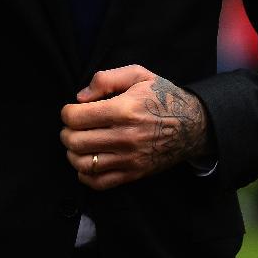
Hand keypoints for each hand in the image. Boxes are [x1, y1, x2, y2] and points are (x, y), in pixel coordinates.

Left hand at [60, 65, 210, 189]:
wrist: (191, 125)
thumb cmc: (161, 96)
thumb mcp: (138, 74)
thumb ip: (106, 79)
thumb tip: (80, 97)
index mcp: (124, 110)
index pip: (76, 117)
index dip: (67, 112)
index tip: (72, 110)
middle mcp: (125, 137)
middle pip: (75, 142)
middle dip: (66, 132)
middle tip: (72, 126)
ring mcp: (129, 159)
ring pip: (83, 164)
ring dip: (73, 153)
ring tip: (79, 142)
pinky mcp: (133, 174)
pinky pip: (99, 183)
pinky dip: (85, 174)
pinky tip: (88, 160)